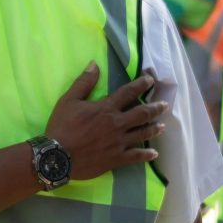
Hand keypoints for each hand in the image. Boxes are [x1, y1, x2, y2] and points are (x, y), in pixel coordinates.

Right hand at [45, 64, 168, 181]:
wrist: (58, 157)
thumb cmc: (62, 127)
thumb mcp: (68, 100)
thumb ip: (83, 82)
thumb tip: (94, 64)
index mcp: (107, 108)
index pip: (128, 92)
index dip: (141, 84)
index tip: (150, 80)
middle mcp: (117, 124)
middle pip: (142, 114)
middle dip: (155, 108)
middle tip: (164, 105)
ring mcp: (119, 142)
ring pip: (143, 134)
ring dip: (154, 129)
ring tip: (162, 126)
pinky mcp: (117, 158)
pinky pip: (136, 156)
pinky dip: (146, 155)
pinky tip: (154, 154)